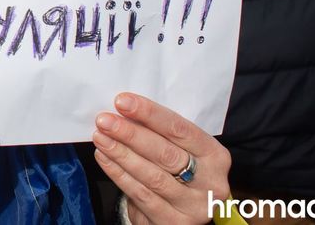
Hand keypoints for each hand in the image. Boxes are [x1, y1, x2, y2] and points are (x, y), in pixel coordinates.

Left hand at [93, 93, 230, 224]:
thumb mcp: (181, 149)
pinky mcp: (173, 222)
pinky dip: (119, 174)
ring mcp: (193, 206)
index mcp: (215, 156)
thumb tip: (125, 109)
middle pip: (165, 153)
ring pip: (151, 176)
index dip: (150, 114)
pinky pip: (141, 194)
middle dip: (131, 134)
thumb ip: (161, 132)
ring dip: (121, 154)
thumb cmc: (179, 170)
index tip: (123, 102)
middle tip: (105, 120)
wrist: (181, 211)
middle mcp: (210, 182)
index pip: (180, 129)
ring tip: (100, 137)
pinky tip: (105, 158)